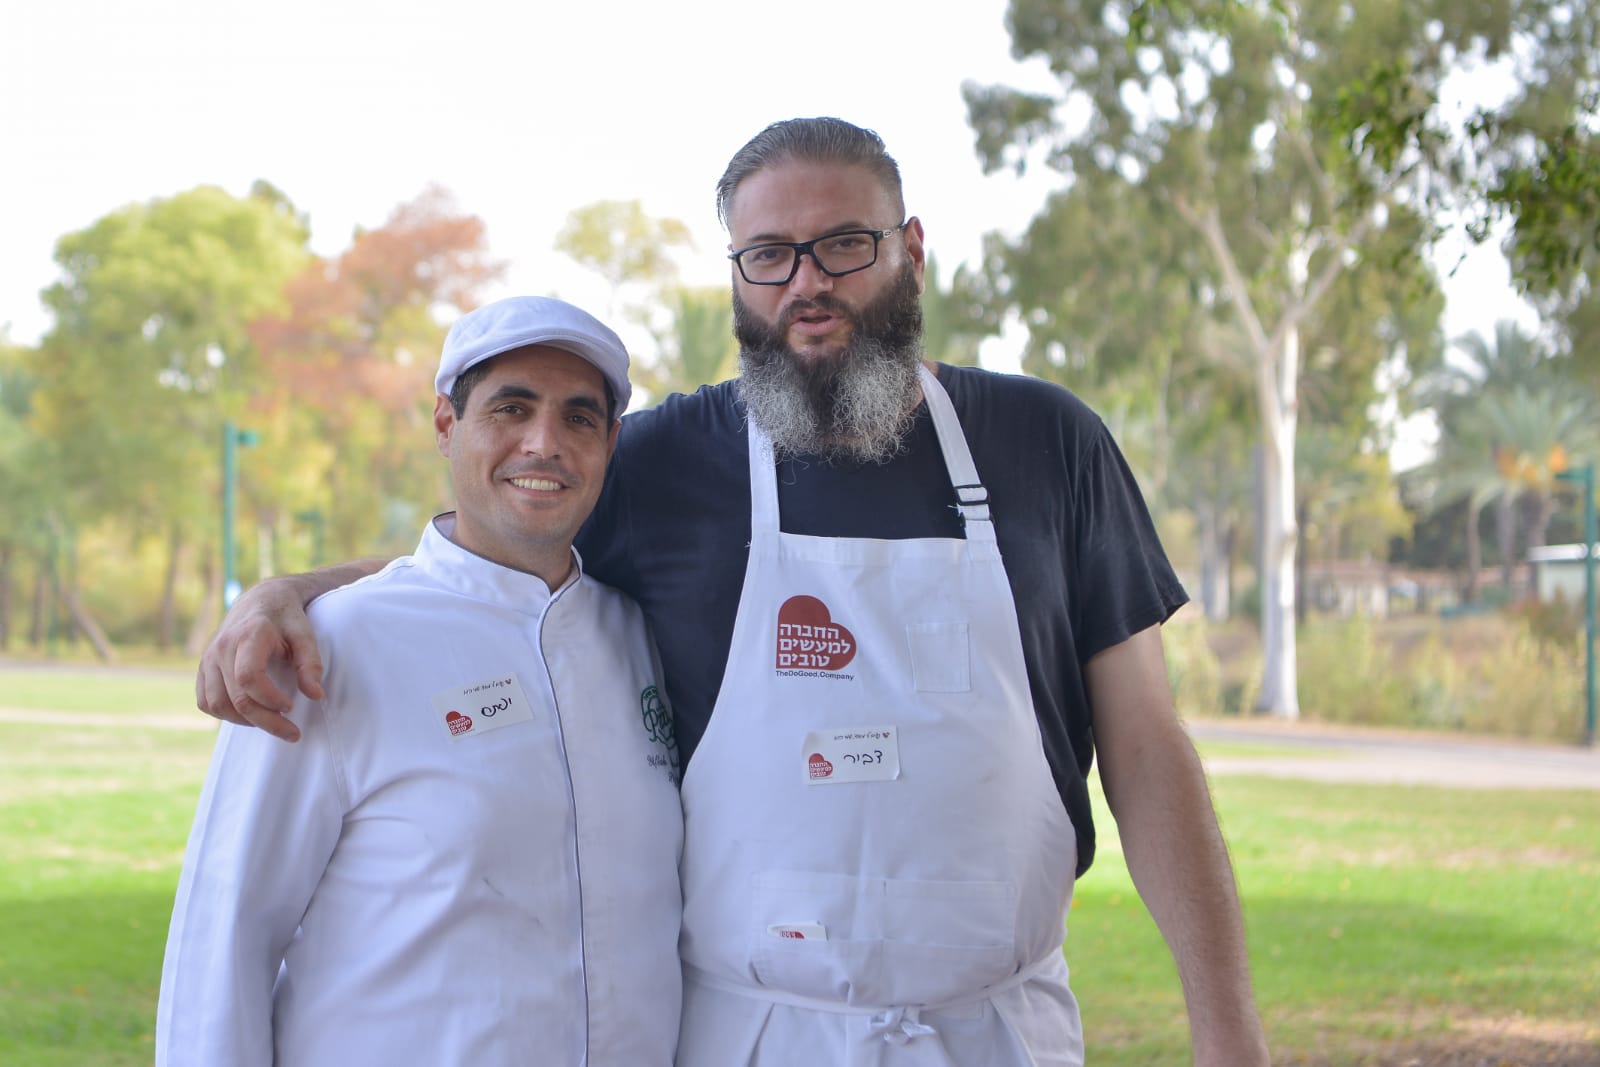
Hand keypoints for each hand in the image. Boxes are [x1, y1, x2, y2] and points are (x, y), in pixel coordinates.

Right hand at [195, 576, 322, 742]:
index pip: (249, 677)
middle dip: (266, 721)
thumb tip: (316, 696)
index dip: (269, 699)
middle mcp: (222, 647)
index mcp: (248, 635)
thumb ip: (311, 664)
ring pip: (216, 704)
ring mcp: (208, 658)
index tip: (291, 707)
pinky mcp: (203, 667)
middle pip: (236, 698)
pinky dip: (226, 714)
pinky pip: (206, 701)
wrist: (261, 600)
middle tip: (292, 733)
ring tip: (273, 721)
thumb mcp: (305, 635)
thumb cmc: (287, 619)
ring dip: (245, 721)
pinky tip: (251, 713)